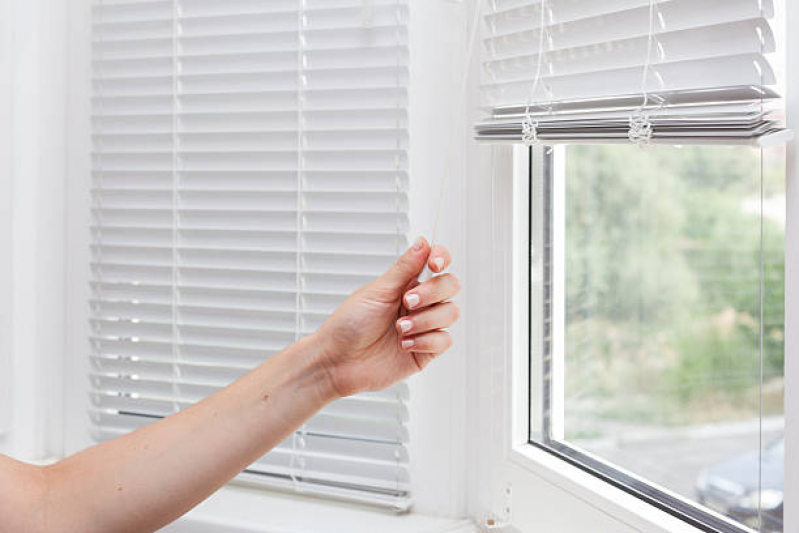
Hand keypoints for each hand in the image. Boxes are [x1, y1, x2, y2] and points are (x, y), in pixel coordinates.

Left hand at [315, 237, 460, 397]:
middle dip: (432, 292)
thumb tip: (423, 243)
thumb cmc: (349, 325)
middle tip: (408, 301)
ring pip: (450, 313)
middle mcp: (418, 303)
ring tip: (400, 328)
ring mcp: (424, 327)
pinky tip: (404, 344)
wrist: (337, 362)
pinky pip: (444, 340)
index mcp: (406, 284)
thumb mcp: (376, 291)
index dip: (441, 258)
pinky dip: (425, 341)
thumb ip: (404, 268)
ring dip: (425, 320)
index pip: (436, 263)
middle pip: (450, 286)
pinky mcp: (425, 350)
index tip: (434, 264)